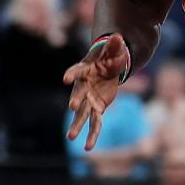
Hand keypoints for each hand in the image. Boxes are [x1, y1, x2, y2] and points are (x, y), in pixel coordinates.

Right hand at [64, 33, 128, 151]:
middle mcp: (83, 87)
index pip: (77, 71)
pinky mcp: (97, 108)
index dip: (72, 74)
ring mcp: (89, 99)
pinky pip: (95, 123)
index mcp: (85, 70)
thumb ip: (115, 45)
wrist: (107, 67)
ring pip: (83, 114)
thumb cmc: (108, 57)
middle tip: (73, 107)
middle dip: (77, 100)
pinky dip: (92, 135)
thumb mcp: (114, 49)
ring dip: (77, 125)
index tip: (65, 79)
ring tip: (71, 138)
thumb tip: (119, 37)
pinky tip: (88, 148)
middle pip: (79, 94)